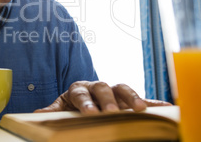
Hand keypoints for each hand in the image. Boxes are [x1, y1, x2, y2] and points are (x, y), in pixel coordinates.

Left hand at [34, 81, 170, 114]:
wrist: (85, 100)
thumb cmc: (72, 105)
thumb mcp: (61, 107)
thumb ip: (52, 111)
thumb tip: (35, 114)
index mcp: (78, 89)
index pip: (81, 94)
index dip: (86, 103)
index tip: (90, 113)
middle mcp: (97, 86)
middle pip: (103, 88)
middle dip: (108, 100)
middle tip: (113, 112)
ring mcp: (113, 91)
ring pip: (123, 88)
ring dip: (132, 97)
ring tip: (141, 109)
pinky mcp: (127, 98)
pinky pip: (142, 97)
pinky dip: (153, 102)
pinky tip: (165, 107)